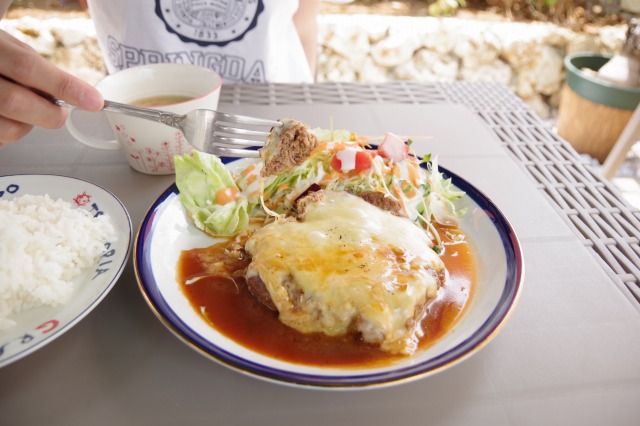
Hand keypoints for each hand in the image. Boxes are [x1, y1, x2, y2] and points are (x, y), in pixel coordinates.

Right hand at [0, 29, 103, 146]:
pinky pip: (2, 140)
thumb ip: (39, 71)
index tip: (94, 101)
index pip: (27, 67)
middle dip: (48, 113)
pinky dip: (11, 132)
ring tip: (23, 109)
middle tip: (60, 112)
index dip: (64, 86)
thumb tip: (79, 95)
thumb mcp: (12, 51)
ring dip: (27, 125)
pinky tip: (6, 117)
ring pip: (9, 129)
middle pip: (16, 103)